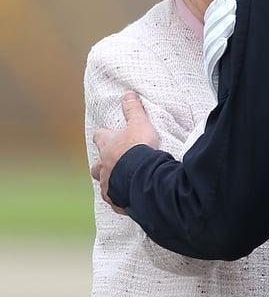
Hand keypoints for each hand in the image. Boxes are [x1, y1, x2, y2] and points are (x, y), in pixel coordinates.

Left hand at [91, 93, 158, 211]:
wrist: (143, 176)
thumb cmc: (139, 149)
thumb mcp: (140, 124)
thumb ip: (133, 110)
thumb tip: (128, 94)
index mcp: (108, 146)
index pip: (100, 137)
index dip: (104, 135)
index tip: (110, 135)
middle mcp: (103, 167)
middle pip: (95, 166)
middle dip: (102, 165)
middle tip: (114, 164)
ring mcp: (108, 184)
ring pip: (104, 185)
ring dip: (110, 184)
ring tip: (121, 185)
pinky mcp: (116, 200)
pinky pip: (116, 202)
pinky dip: (121, 201)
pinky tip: (129, 201)